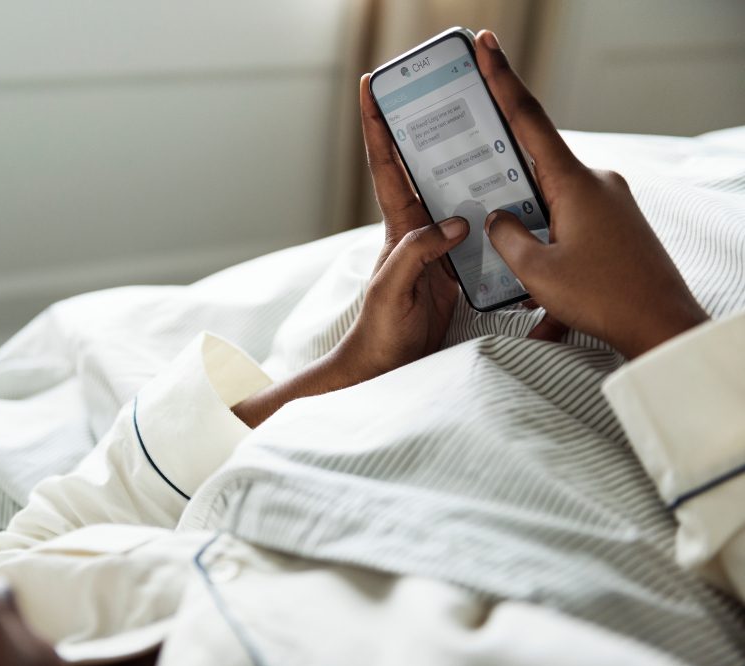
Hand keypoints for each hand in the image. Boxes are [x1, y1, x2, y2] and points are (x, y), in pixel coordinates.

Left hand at [231, 75, 470, 427]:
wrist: (390, 364)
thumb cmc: (380, 331)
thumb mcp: (393, 292)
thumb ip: (416, 255)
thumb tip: (455, 223)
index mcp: (397, 227)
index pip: (385, 166)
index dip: (377, 125)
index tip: (374, 85)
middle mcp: (416, 227)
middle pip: (419, 165)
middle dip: (424, 124)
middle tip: (442, 87)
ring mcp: (437, 243)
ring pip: (451, 190)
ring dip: (462, 158)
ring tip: (482, 124)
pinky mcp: (456, 262)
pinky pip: (474, 223)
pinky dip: (487, 203)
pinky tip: (508, 189)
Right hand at [475, 30, 707, 357]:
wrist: (662, 327)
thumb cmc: (604, 298)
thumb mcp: (536, 271)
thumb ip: (506, 237)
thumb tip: (498, 218)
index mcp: (574, 183)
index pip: (528, 119)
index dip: (502, 79)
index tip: (486, 46)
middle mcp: (596, 184)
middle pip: (534, 167)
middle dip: (505, 181)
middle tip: (477, 183)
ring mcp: (610, 204)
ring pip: (551, 204)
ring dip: (529, 233)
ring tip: (520, 272)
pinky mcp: (617, 225)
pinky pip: (571, 225)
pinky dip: (551, 250)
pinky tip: (544, 294)